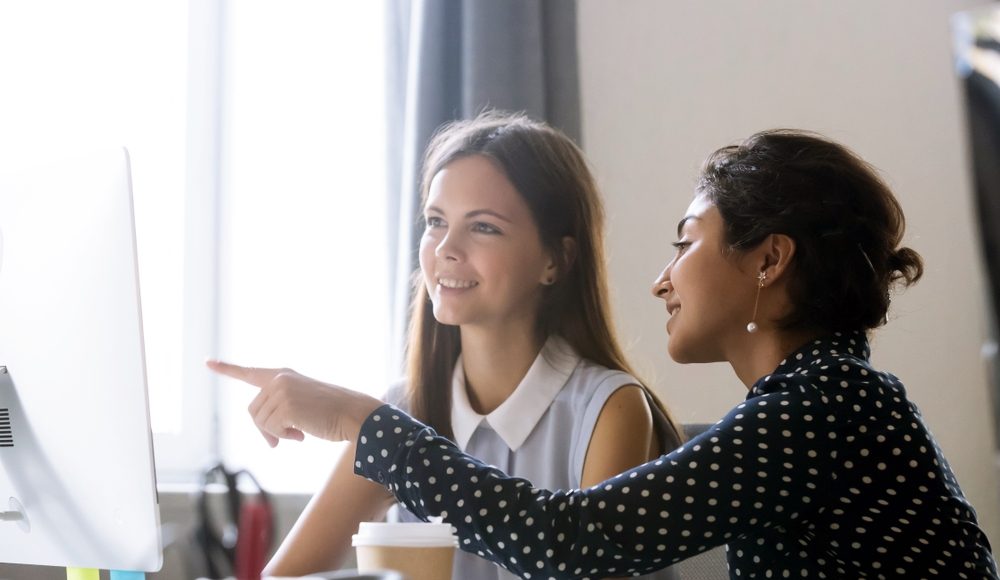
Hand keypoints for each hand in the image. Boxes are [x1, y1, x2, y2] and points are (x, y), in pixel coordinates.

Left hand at [205, 360, 381, 446]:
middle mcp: (279, 379)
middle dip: (266, 429)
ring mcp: (282, 391)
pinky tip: (302, 434)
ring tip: (299, 433)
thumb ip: (280, 412)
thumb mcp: (301, 406)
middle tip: (283, 440)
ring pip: (260, 422)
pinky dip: (284, 437)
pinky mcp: (286, 405)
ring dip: (277, 434)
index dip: (227, 369)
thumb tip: (268, 438)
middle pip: (253, 411)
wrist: (352, 413)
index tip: (207, 362)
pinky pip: (271, 430)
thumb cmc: (331, 413)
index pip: (249, 373)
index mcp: (283, 375)